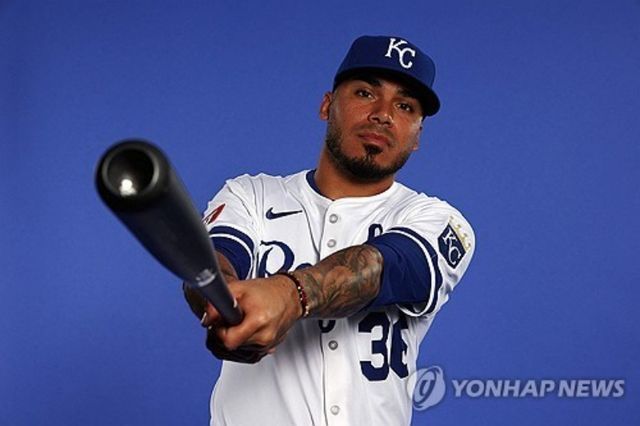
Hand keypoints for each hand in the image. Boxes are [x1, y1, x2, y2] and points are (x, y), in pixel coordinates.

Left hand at [188, 275, 302, 362]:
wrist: (289, 296)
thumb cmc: (267, 292)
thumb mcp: (239, 289)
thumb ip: (218, 303)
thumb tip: (205, 320)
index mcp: (258, 321)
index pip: (228, 340)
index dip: (219, 332)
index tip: (219, 323)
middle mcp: (264, 337)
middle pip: (231, 349)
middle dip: (224, 336)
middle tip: (226, 322)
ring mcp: (267, 346)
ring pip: (238, 355)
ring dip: (232, 342)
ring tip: (236, 325)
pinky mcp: (268, 350)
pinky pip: (247, 356)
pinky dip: (242, 347)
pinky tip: (243, 333)